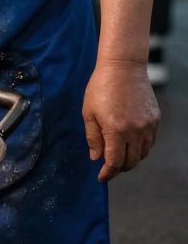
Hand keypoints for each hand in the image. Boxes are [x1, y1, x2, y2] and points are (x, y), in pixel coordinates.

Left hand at [82, 59, 159, 181]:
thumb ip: (93, 137)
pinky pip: (150, 142)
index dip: (108, 173)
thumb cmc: (101, 86)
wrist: (123, 66)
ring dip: (131, 159)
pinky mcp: (155, 119)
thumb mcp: (89, 112)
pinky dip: (141, 148)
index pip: (114, 162)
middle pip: (130, 162)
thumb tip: (96, 158)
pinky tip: (131, 144)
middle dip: (119, 168)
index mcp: (115, 130)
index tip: (101, 177)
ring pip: (142, 154)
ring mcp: (147, 126)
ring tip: (120, 155)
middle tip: (109, 166)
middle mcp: (135, 131)